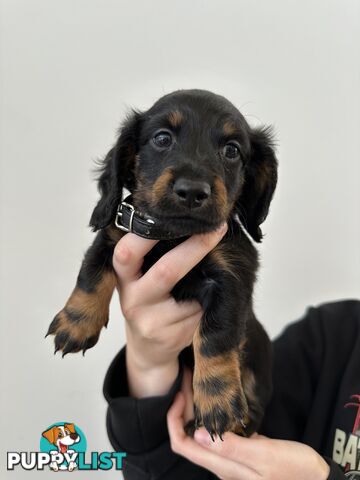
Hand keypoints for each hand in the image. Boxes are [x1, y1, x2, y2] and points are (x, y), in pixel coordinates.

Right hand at [112, 224, 226, 396]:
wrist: (148, 347)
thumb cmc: (148, 299)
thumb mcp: (137, 276)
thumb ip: (151, 253)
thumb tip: (187, 221)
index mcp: (123, 277)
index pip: (128, 251)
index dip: (150, 233)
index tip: (177, 216)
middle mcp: (132, 300)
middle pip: (167, 271)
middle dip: (196, 248)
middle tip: (217, 229)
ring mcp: (151, 322)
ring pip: (191, 294)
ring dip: (207, 282)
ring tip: (213, 275)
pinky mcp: (170, 338)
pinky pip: (200, 314)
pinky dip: (209, 303)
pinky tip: (208, 301)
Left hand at [167, 372, 329, 479]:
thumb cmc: (293, 470)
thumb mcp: (263, 456)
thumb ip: (232, 447)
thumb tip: (197, 434)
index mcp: (223, 465)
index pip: (182, 444)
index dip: (174, 420)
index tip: (180, 394)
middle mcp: (222, 463)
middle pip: (188, 436)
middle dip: (183, 408)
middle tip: (189, 379)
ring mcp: (232, 457)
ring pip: (201, 433)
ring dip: (196, 409)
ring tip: (199, 384)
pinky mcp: (243, 450)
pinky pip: (218, 433)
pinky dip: (212, 414)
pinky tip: (219, 400)